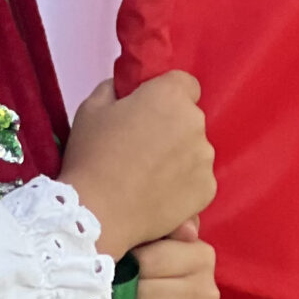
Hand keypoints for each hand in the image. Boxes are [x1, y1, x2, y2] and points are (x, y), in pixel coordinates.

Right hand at [60, 72, 215, 264]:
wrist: (97, 214)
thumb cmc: (91, 156)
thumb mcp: (91, 108)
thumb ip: (115, 89)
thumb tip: (126, 91)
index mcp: (170, 95)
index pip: (185, 84)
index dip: (166, 95)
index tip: (148, 112)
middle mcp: (195, 123)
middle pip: (189, 118)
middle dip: (172, 127)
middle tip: (143, 148)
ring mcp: (205, 158)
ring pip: (195, 150)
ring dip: (178, 157)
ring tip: (148, 177)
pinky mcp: (207, 190)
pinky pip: (197, 180)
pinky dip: (183, 185)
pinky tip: (158, 196)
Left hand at [111, 219, 218, 298]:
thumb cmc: (146, 262)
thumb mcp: (152, 233)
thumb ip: (162, 222)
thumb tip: (185, 229)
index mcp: (201, 257)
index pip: (150, 261)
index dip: (123, 264)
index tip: (108, 264)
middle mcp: (206, 293)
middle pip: (145, 296)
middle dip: (116, 297)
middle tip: (98, 295)